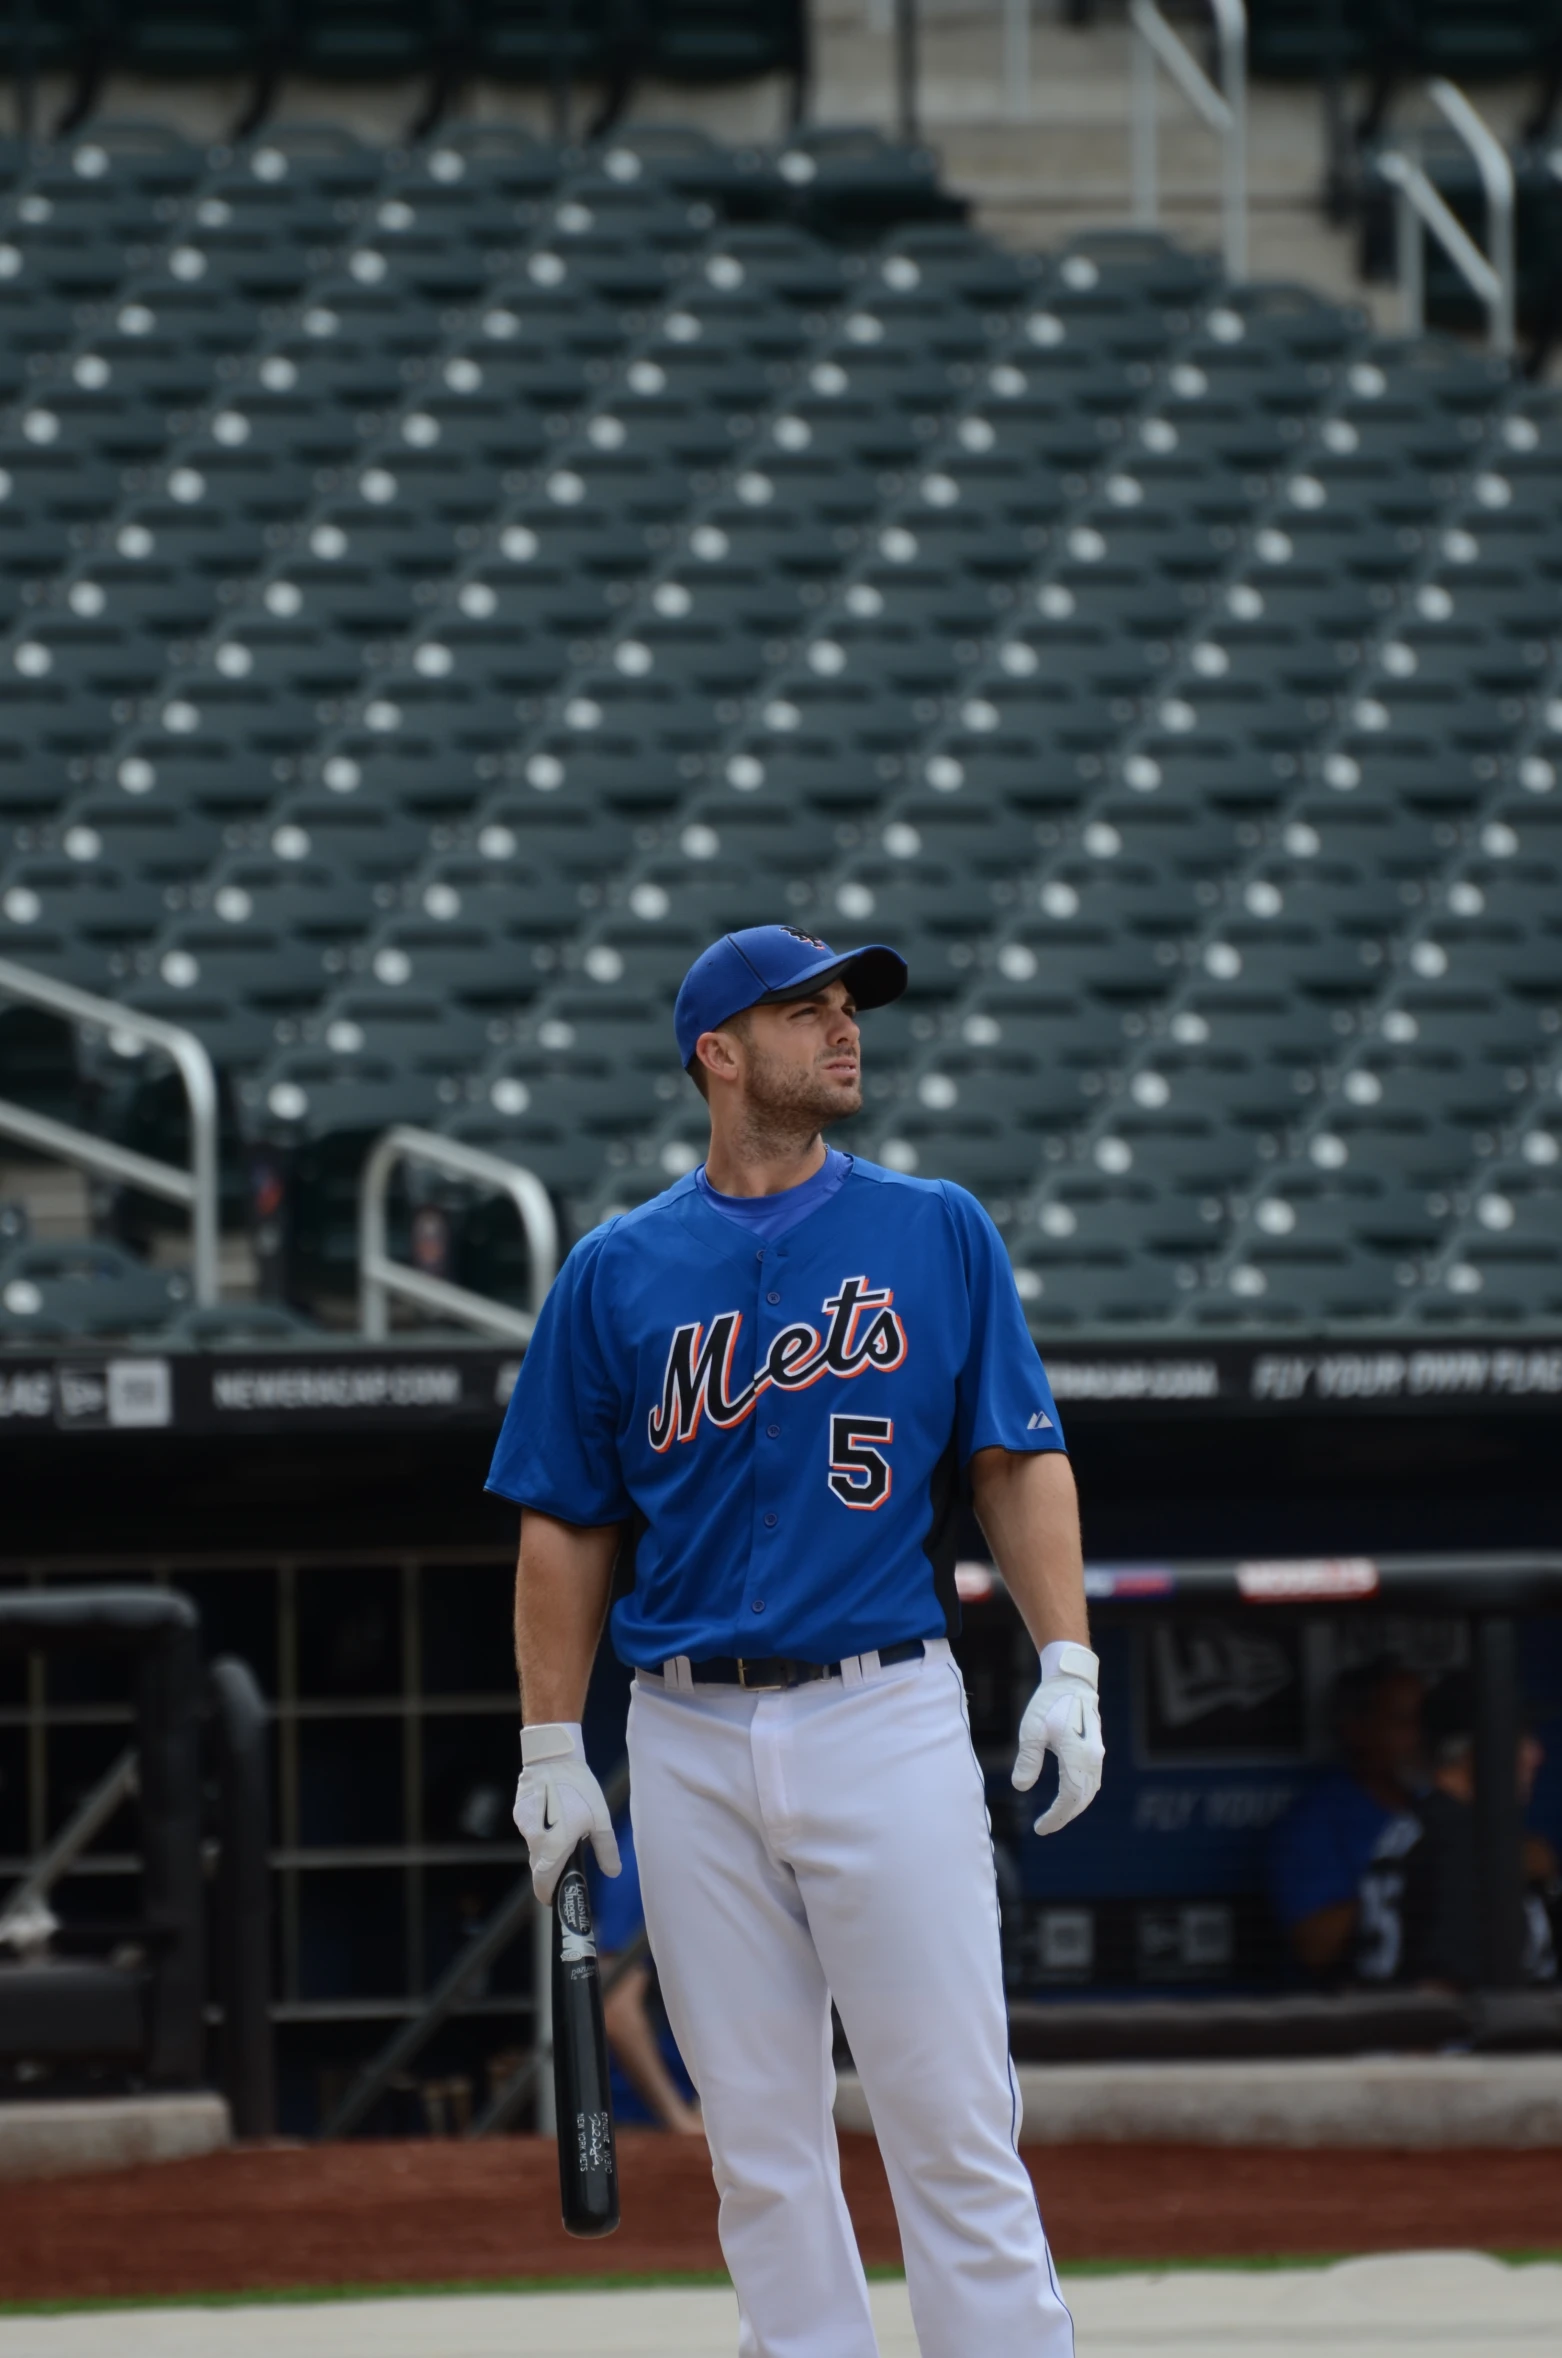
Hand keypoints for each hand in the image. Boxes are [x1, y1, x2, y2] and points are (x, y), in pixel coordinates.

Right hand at [512, 1722, 620, 1903]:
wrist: (553, 1757)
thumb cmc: (580, 1788)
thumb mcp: (600, 1819)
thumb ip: (606, 1849)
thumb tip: (613, 1872)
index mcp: (554, 1846)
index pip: (543, 1882)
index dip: (547, 1894)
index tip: (553, 1899)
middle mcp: (535, 1839)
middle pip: (538, 1866)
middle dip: (549, 1871)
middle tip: (565, 1867)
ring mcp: (524, 1825)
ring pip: (533, 1847)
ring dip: (545, 1848)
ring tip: (563, 1832)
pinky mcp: (519, 1812)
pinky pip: (529, 1829)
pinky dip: (539, 1829)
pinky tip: (553, 1815)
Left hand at [1012, 1640, 1103, 1835]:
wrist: (1071, 1680)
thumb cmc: (1049, 1703)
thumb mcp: (1031, 1731)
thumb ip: (1027, 1760)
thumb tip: (1021, 1787)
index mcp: (1078, 1757)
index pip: (1069, 1798)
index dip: (1055, 1817)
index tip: (1039, 1828)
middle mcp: (1093, 1759)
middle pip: (1082, 1799)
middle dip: (1064, 1816)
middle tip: (1044, 1826)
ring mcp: (1097, 1754)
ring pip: (1089, 1791)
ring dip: (1074, 1806)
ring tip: (1055, 1815)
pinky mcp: (1095, 1749)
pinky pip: (1092, 1780)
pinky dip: (1081, 1793)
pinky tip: (1069, 1796)